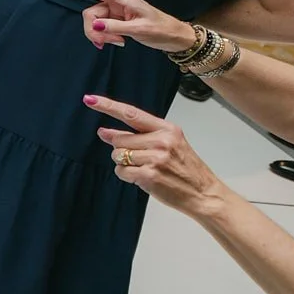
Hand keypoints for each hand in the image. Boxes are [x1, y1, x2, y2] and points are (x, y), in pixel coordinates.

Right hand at [59, 0, 194, 51]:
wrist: (175, 38)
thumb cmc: (161, 30)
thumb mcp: (140, 29)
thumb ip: (116, 27)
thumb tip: (95, 25)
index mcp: (123, 0)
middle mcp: (117, 4)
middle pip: (91, 13)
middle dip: (93, 29)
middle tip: (104, 44)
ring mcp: (116, 14)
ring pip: (95, 22)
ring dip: (101, 35)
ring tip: (116, 43)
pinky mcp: (118, 22)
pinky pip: (102, 28)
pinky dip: (105, 37)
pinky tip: (117, 42)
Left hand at [84, 94, 227, 218]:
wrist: (204, 193)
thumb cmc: (186, 169)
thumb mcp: (170, 144)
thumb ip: (139, 136)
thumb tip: (105, 132)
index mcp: (167, 129)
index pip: (131, 114)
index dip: (108, 106)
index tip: (89, 100)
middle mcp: (161, 141)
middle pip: (119, 139)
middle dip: (122, 149)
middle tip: (141, 159)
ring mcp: (155, 159)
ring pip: (118, 156)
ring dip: (125, 164)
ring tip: (146, 169)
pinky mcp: (149, 175)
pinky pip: (121, 172)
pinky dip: (127, 176)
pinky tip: (143, 178)